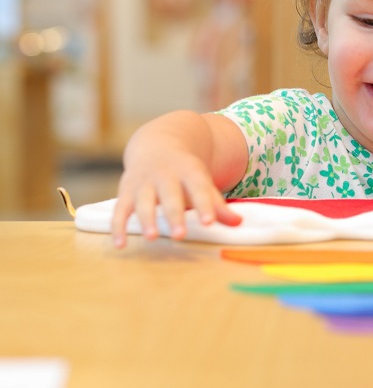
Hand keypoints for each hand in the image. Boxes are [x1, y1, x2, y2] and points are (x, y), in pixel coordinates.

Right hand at [111, 152, 241, 247]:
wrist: (157, 142)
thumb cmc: (186, 171)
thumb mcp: (203, 182)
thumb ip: (217, 204)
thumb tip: (239, 224)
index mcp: (189, 171)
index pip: (198, 188)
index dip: (204, 205)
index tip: (209, 222)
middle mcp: (165, 175)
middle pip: (170, 196)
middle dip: (174, 215)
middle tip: (179, 235)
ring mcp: (143, 182)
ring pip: (143, 201)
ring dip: (147, 219)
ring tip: (151, 237)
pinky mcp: (126, 191)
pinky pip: (120, 210)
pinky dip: (118, 226)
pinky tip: (120, 244)